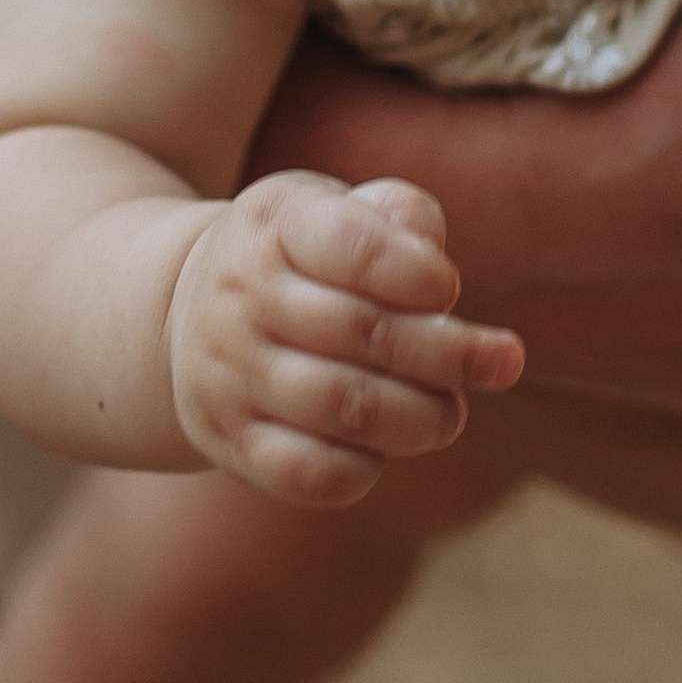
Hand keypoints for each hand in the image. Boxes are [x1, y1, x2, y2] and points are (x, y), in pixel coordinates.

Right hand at [165, 171, 524, 506]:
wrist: (176, 318)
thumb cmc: (297, 257)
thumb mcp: (333, 210)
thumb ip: (396, 216)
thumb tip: (431, 253)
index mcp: (274, 223)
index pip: (351, 245)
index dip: (417, 273)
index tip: (451, 288)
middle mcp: (241, 296)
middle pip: (361, 332)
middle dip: (450, 353)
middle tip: (505, 362)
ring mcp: (230, 374)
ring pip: (342, 407)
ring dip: (421, 416)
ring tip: (453, 411)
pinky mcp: (230, 441)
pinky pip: (309, 473)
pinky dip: (365, 467)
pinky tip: (386, 449)